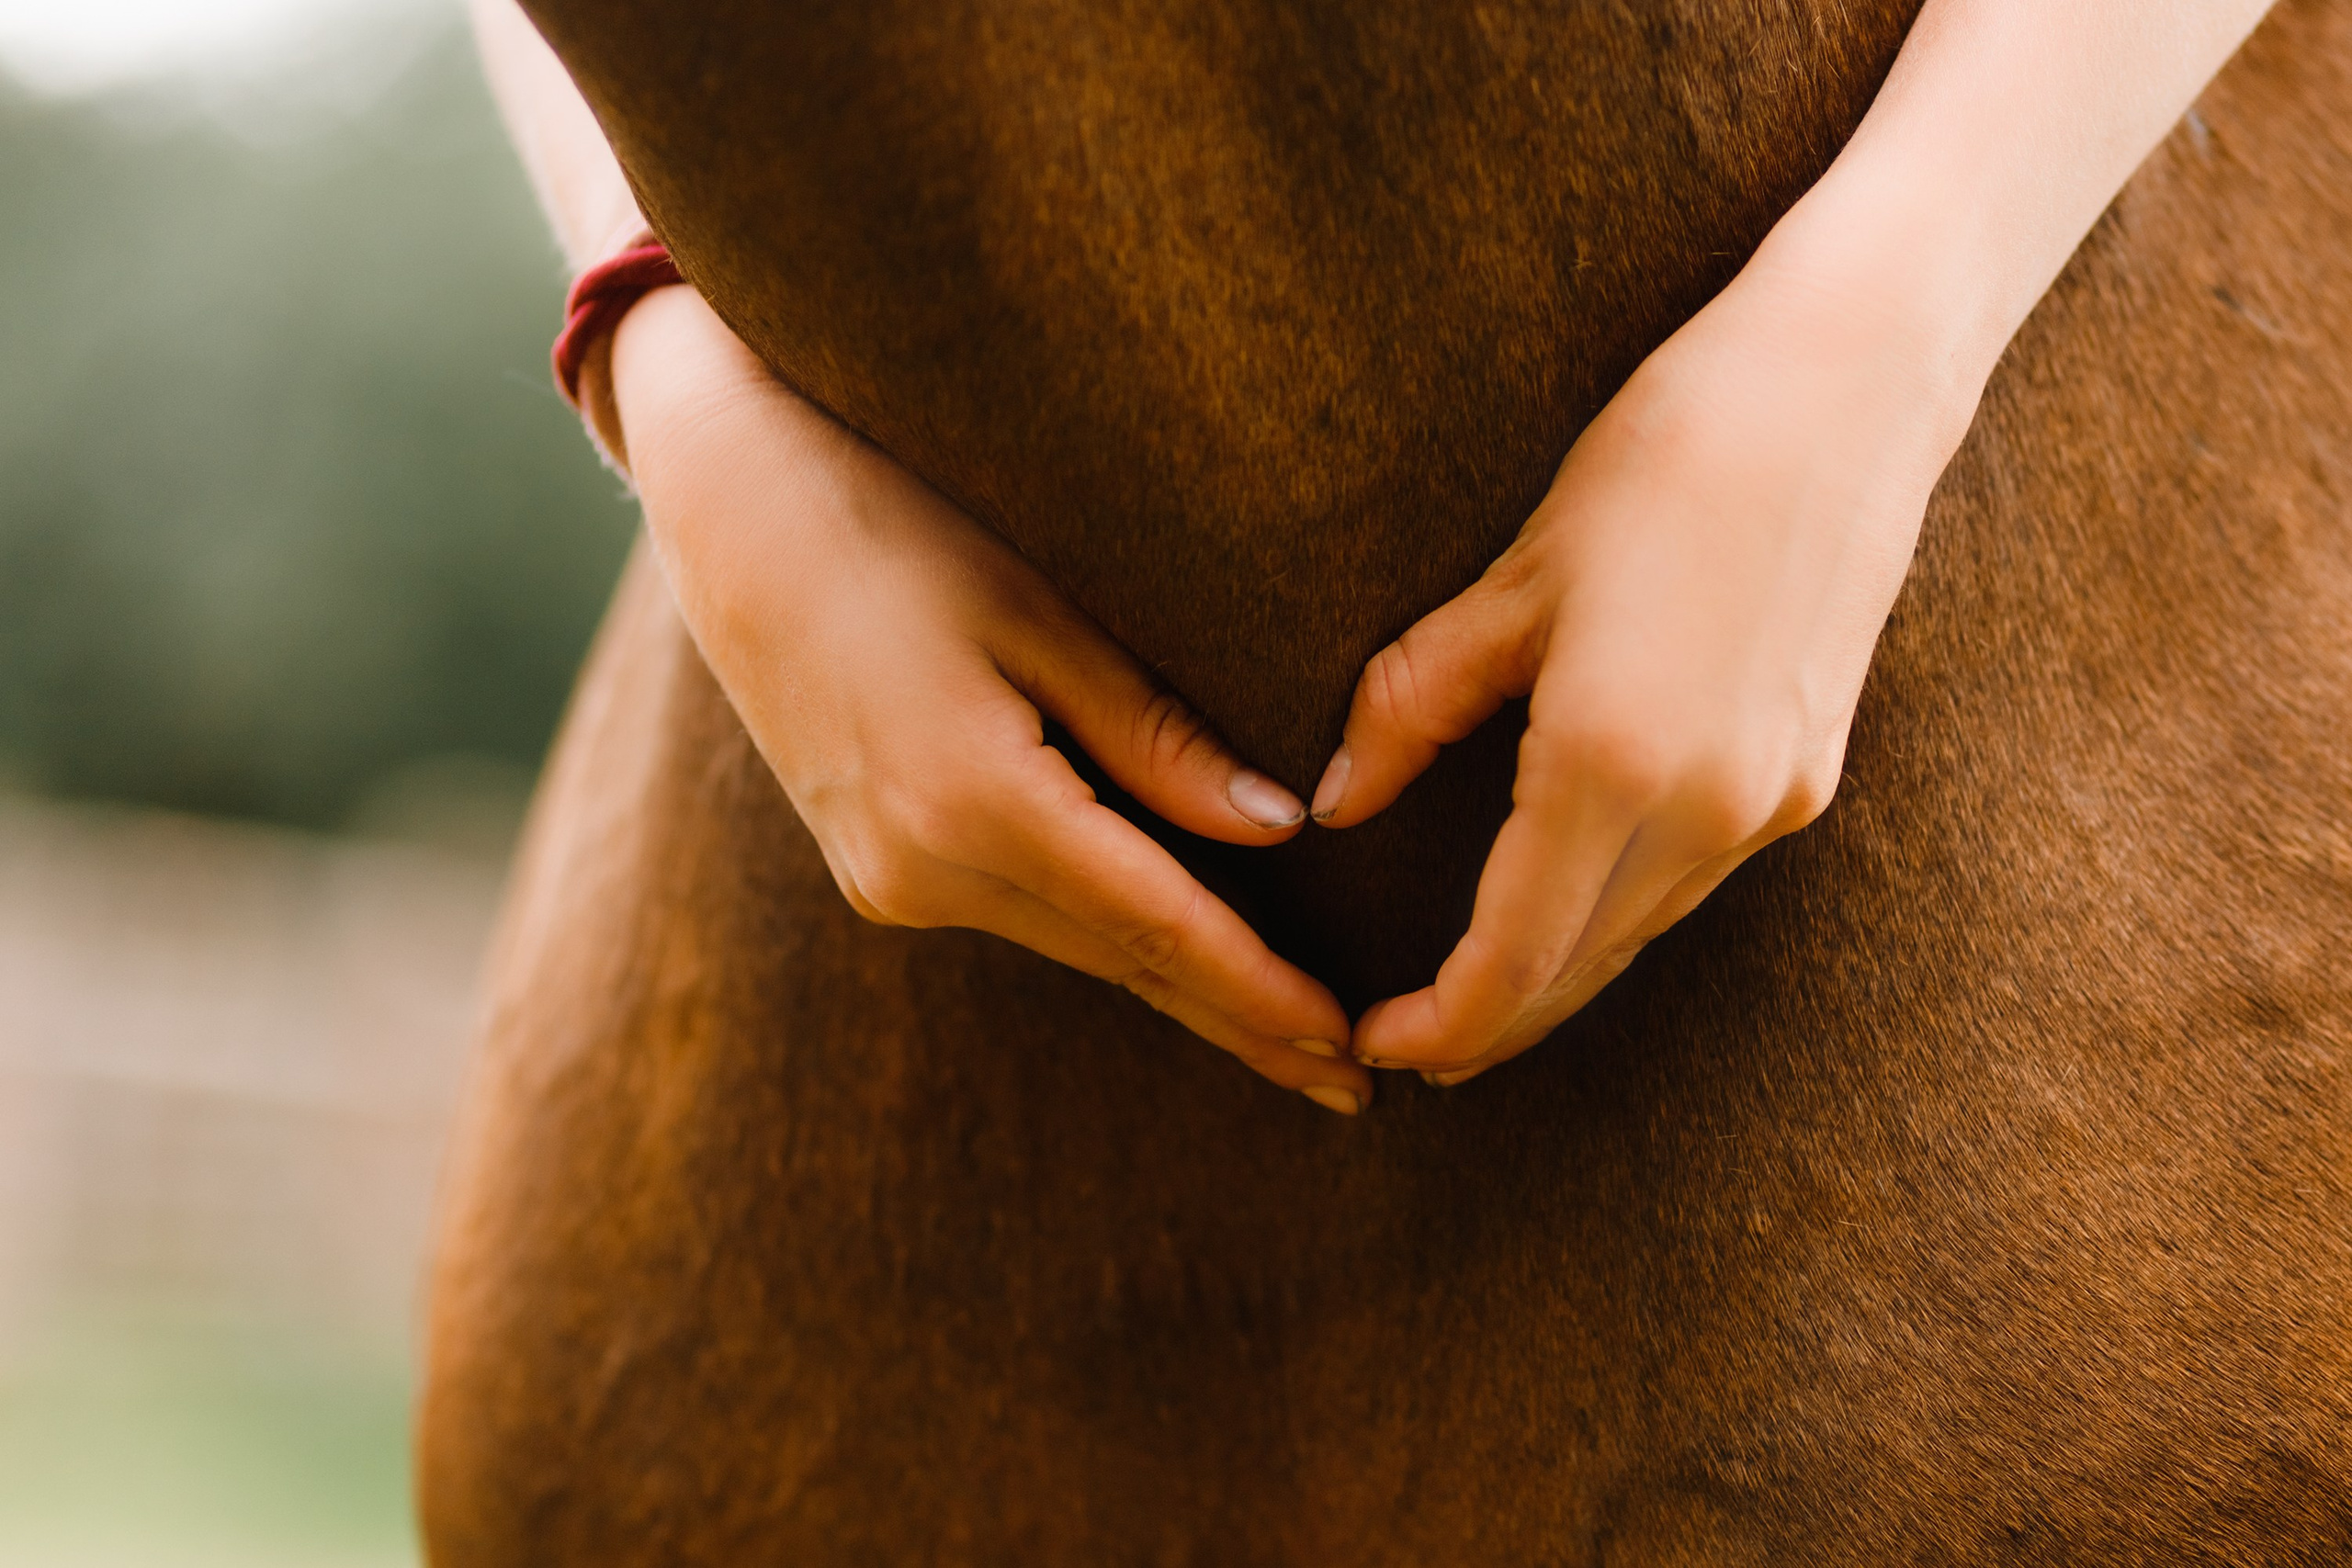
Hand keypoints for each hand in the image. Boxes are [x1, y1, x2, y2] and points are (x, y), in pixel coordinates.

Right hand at [608, 287, 1371, 1113]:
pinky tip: (1179, 968)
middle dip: (1239, 1021)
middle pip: (1120, 961)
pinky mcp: (874, 870)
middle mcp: (921, 868)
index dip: (1258, 991)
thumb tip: (1277, 831)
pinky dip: (1109, 942)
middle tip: (1352, 1088)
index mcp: (972, 800)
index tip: (1345, 1047)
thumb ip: (1157, 740)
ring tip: (1288, 1042)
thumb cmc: (900, 529)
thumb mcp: (1042, 617)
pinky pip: (1023, 917)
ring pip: (1073, 947)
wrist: (732, 517)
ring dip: (1181, 993)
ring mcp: (886, 880)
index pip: (1154, 924)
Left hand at [1310, 250, 1978, 1083]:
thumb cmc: (1659, 464)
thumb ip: (1412, 709)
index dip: (1441, 1022)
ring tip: (1476, 997)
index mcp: (1608, 763)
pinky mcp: (1811, 775)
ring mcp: (1772, 800)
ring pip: (1639, 935)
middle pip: (1577, 970)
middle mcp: (1706, 808)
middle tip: (1412, 1049)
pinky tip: (1573, 909)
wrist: (1844, 389)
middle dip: (1490, 1024)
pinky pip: (1692, 883)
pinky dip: (1619, 918)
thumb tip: (1334, 801)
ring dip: (1556, 978)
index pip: (1512, 957)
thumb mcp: (1509, 586)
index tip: (1379, 1043)